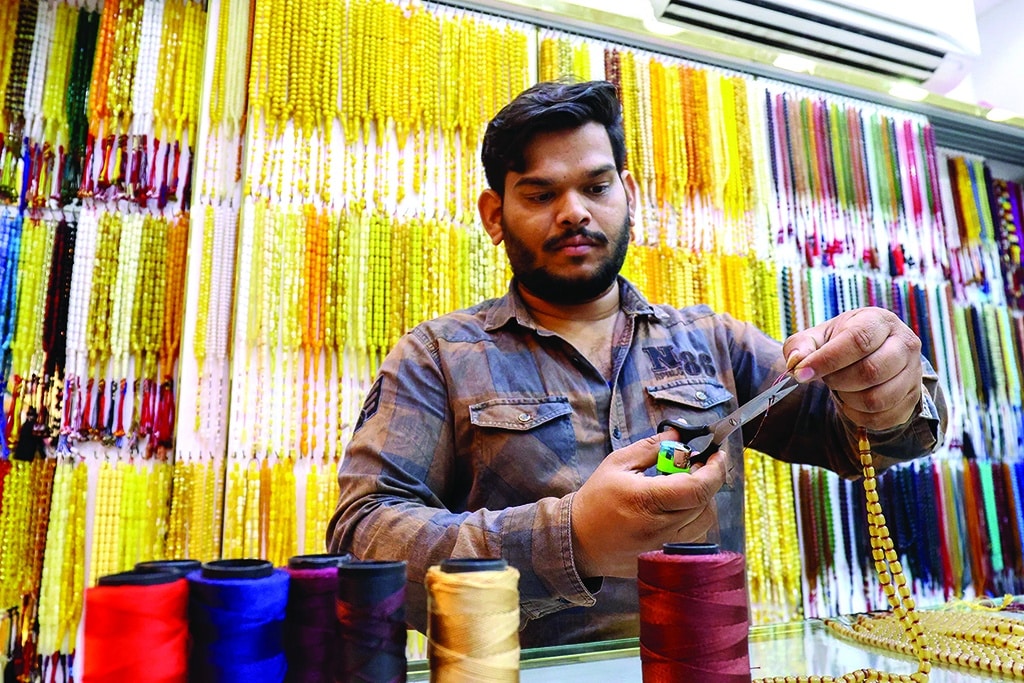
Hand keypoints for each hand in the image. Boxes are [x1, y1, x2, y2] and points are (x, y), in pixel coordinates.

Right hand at [570, 433, 726, 578]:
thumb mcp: (617, 463)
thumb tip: (678, 436)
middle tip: (698, 464)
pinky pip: (694, 537)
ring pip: (704, 521)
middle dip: (708, 479)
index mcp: (645, 500)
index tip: (716, 454)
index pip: (697, 488)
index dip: (714, 470)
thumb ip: (650, 448)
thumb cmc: (596, 498)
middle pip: (705, 503)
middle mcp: (659, 528)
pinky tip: (678, 506)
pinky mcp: (664, 557)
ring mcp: (663, 547)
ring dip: (703, 499)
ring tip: (685, 485)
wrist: (578, 539)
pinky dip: (694, 517)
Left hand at [783, 307, 922, 430]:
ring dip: (848, 400)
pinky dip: (858, 416)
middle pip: (870, 371)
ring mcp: (913, 373)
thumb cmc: (841, 342)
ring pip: (877, 398)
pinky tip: (850, 402)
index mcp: (879, 321)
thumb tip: (797, 362)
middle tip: (826, 379)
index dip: (826, 360)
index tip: (802, 374)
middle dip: (838, 381)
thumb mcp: (819, 337)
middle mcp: (904, 344)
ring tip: (840, 388)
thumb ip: (801, 346)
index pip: (857, 341)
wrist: (873, 354)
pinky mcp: (913, 398)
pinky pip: (882, 418)